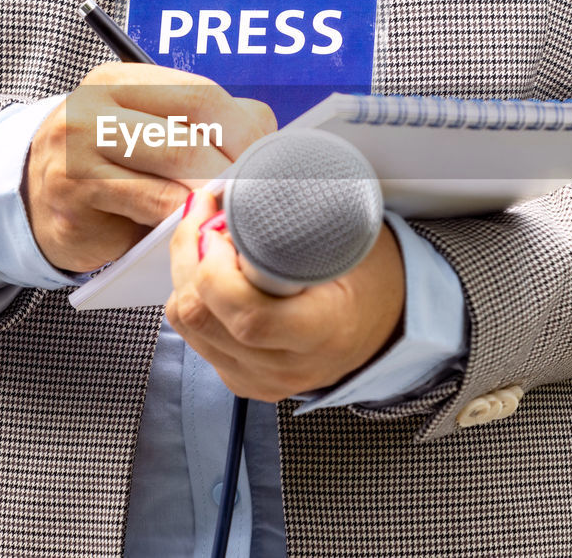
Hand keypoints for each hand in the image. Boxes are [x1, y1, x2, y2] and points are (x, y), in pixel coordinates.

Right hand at [26, 63, 276, 271]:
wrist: (35, 205)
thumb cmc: (109, 171)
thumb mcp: (147, 134)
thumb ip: (200, 128)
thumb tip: (267, 139)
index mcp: (120, 80)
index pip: (200, 94)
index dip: (243, 131)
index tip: (267, 161)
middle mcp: (95, 104)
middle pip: (191, 125)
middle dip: (234, 163)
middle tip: (256, 191)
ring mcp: (79, 146)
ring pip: (175, 161)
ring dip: (214, 188)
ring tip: (232, 205)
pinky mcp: (73, 190)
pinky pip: (149, 201)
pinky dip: (182, 214)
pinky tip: (195, 222)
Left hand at [165, 192, 404, 401]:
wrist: (387, 326)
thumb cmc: (371, 277)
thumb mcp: (354, 242)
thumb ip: (305, 222)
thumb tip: (245, 192)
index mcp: (323, 332)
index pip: (248, 316)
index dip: (217, 267)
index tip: (223, 225)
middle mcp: (287, 366)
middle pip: (202, 316)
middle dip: (189, 255)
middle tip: (206, 215)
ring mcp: (260, 378)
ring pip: (186, 323)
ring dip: (185, 271)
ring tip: (206, 235)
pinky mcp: (241, 378)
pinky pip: (191, 335)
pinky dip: (192, 294)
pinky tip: (210, 268)